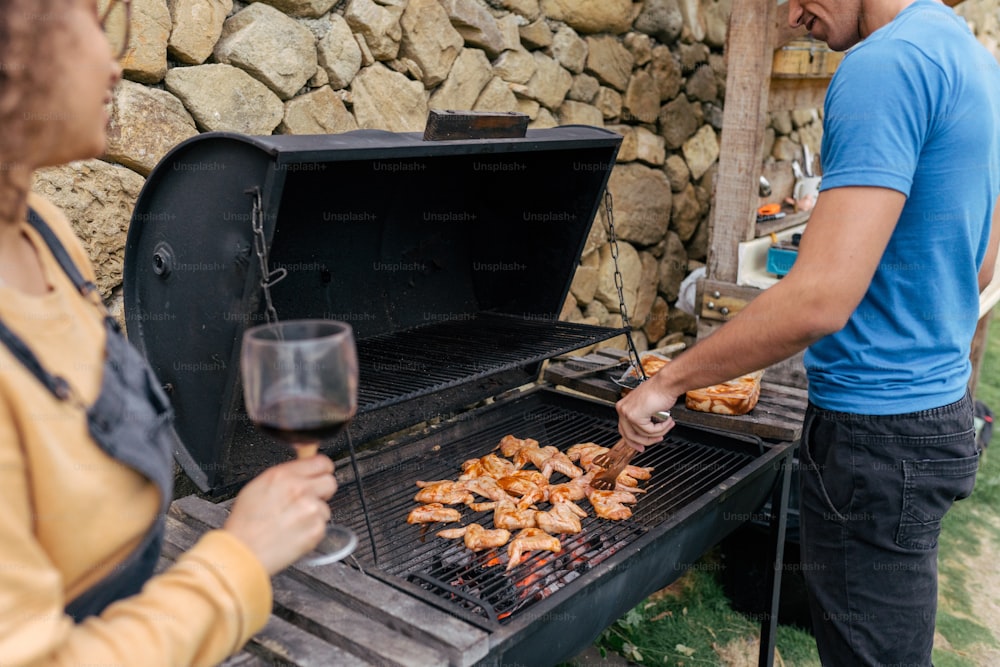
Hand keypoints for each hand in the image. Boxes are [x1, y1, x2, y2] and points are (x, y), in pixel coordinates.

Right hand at [223, 455, 337, 574]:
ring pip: (325, 507)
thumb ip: (285, 475)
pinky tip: (295, 533)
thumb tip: (301, 469)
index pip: (321, 462)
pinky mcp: (316, 530)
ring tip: (293, 522)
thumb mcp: (257, 487)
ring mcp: (310, 510)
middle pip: (330, 482)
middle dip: (322, 491)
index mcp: (284, 476)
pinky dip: (312, 531)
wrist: (243, 552)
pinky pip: (322, 526)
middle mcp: (300, 490)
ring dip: (314, 514)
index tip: (321, 475)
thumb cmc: (245, 524)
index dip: (322, 469)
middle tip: (307, 501)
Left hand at [616, 375, 676, 451]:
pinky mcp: (635, 416)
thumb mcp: (647, 407)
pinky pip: (649, 431)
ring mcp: (627, 413)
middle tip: (658, 440)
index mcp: (623, 406)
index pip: (623, 429)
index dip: (633, 441)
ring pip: (642, 434)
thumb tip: (646, 433)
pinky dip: (661, 428)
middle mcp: (622, 409)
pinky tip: (668, 421)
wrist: (666, 383)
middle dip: (645, 441)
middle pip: (629, 435)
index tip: (641, 447)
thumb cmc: (660, 391)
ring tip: (668, 425)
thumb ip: (643, 419)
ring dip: (658, 432)